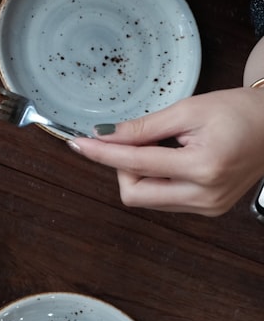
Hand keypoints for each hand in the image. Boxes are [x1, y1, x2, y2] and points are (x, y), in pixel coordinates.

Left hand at [69, 88, 263, 215]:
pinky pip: (163, 200)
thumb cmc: (241, 112)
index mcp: (204, 167)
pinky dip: (154, 180)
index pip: (137, 164)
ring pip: (147, 199)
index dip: (103, 153)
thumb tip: (105, 135)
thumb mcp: (189, 110)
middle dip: (121, 169)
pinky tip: (168, 160)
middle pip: (134, 194)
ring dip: (138, 174)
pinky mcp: (208, 210)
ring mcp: (207, 208)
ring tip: (160, 147)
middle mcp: (205, 196)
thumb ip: (144, 127)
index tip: (80, 144)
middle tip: (129, 142)